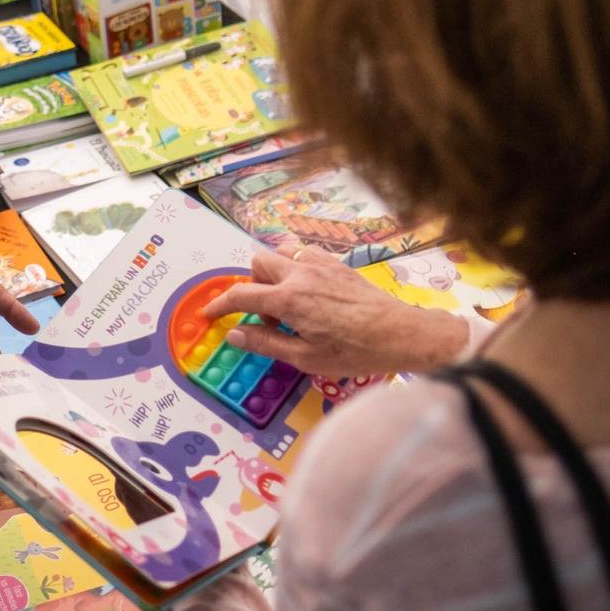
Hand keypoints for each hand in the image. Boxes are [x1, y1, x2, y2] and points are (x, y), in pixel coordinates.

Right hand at [204, 247, 469, 377]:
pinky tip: (310, 294)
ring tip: (288, 303)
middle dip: (253, 286)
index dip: (220, 304)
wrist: (400, 333)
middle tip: (268, 317)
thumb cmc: (355, 351)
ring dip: (275, 273)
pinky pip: (305, 255)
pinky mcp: (338, 264)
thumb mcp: (305, 358)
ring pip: (282, 253)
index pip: (241, 294)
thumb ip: (266, 343)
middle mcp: (301, 274)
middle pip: (258, 263)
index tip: (209, 313)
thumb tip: (235, 334)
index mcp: (289, 299)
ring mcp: (321, 264)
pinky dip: (297, 268)